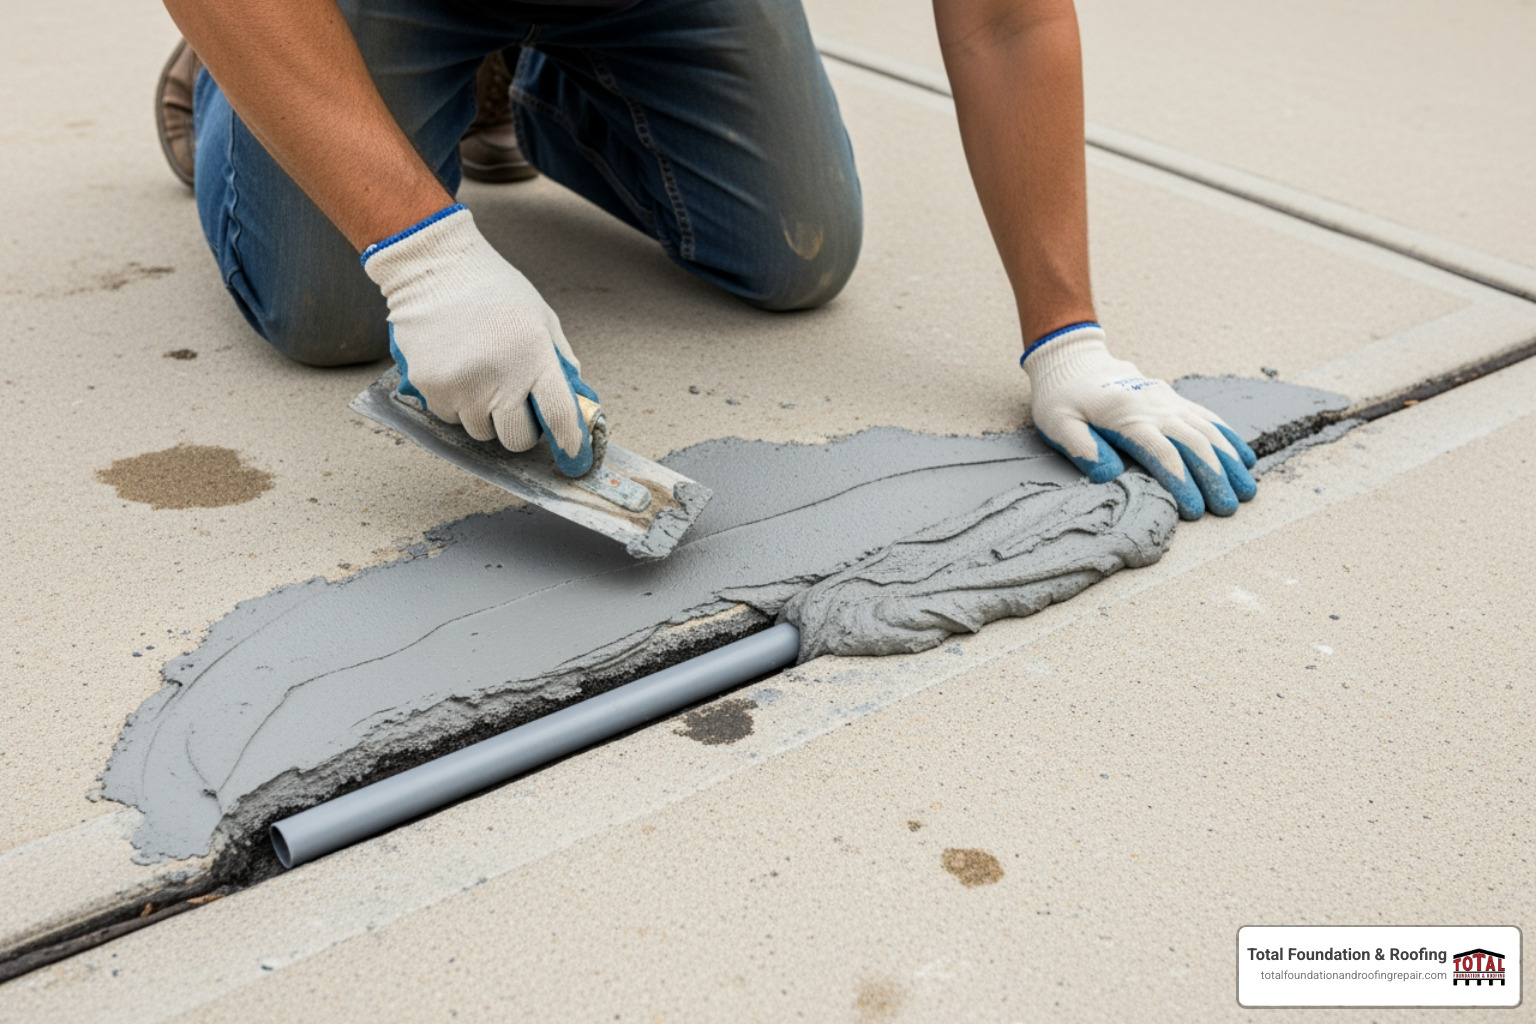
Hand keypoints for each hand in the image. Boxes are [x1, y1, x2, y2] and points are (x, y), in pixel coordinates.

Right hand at [362, 205, 598, 476]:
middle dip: (520, 431)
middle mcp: (499, 376)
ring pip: (480, 432)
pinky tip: (455, 371)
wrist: (433, 268)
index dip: (569, 442)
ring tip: (480, 378)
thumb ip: (560, 361)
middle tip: (516, 406)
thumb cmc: (493, 290)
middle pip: (516, 439)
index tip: (573, 456)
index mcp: (534, 356)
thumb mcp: (542, 318)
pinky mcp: (430, 386)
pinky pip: (449, 417)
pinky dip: (455, 404)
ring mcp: (461, 385)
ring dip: (485, 416)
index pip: (559, 416)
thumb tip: (575, 401)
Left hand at [1023, 323, 1256, 518]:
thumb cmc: (1062, 398)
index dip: (1182, 483)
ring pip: (1208, 431)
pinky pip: (1208, 418)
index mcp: (1128, 417)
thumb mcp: (1058, 423)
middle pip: (1195, 444)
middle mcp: (1156, 408)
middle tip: (1229, 509)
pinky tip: (1245, 459)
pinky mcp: (1174, 400)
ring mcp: (1169, 402)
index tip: (1195, 511)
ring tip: (1247, 491)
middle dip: (1215, 478)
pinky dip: (1229, 438)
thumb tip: (1109, 476)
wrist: (1074, 360)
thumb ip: (1082, 449)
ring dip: (1230, 462)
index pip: (1163, 453)